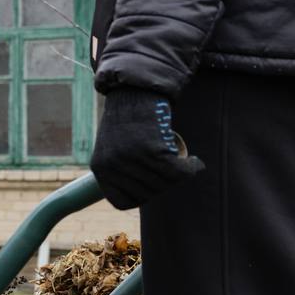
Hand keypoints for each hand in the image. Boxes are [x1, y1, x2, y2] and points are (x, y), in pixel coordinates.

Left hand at [90, 88, 204, 209]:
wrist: (134, 92)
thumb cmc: (127, 123)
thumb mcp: (113, 151)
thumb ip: (121, 174)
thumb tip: (143, 196)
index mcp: (100, 170)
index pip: (123, 202)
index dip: (142, 197)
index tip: (152, 184)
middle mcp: (112, 166)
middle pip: (148, 194)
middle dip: (164, 185)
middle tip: (172, 171)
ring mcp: (130, 158)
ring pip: (164, 183)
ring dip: (179, 176)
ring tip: (184, 165)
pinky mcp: (150, 148)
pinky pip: (178, 171)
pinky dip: (190, 168)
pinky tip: (194, 163)